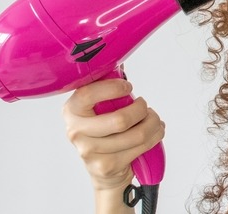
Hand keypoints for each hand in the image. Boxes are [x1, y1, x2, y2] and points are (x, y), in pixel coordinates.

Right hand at [62, 76, 165, 191]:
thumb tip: (118, 57)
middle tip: (144, 107)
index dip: (112, 88)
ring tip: (154, 120)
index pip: (88, 95)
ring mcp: (90, 152)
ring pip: (137, 134)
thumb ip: (107, 85)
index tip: (128, 87)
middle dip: (142, 110)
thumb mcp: (101, 106)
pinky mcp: (106, 166)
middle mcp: (76, 132)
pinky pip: (141, 147)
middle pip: (120, 120)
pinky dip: (155, 137)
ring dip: (154, 124)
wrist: (104, 169)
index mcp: (72, 110)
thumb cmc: (106, 130)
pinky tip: (154, 133)